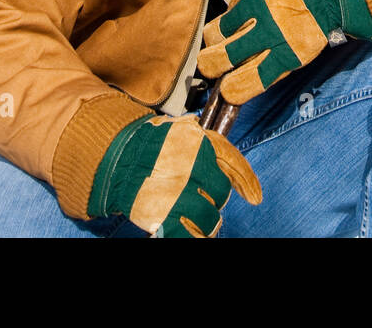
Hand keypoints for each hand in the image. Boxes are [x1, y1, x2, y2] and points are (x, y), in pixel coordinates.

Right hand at [86, 112, 260, 237]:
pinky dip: (192, 236)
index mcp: (199, 143)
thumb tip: (241, 176)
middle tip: (200, 198)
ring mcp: (179, 193)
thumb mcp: (184, 134)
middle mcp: (193, 167)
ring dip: (204, 220)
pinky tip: (190, 232)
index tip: (254, 197)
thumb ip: (212, 147)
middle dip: (213, 198)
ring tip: (191, 215)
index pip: (234, 164)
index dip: (247, 183)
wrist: (116, 158)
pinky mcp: (164, 217)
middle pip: (220, 193)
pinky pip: (190, 236)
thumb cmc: (152, 145)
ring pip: (209, 218)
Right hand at [196, 0, 371, 104]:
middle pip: (223, 58)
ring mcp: (258, 6)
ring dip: (214, 41)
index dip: (232, 90)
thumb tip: (238, 81)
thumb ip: (272, 66)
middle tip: (210, 67)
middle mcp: (270, 30)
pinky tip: (243, 14)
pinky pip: (230, 6)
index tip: (226, 91)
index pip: (249, 80)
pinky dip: (232, 13)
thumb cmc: (315, 22)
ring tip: (218, 42)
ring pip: (216, 32)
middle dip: (210, 67)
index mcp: (289, 53)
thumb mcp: (302, 51)